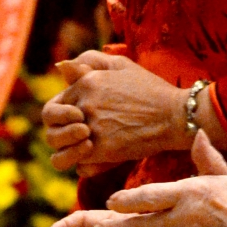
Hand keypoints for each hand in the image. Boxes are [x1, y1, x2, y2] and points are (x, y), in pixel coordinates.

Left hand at [41, 51, 226, 171]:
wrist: (176, 115)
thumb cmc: (151, 90)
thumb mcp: (122, 65)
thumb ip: (90, 61)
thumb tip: (61, 67)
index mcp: (86, 82)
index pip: (53, 105)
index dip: (60, 118)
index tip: (75, 124)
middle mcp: (85, 103)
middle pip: (51, 126)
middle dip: (59, 135)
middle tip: (78, 139)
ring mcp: (92, 126)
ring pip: (59, 148)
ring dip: (67, 153)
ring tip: (84, 151)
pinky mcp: (103, 148)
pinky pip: (79, 162)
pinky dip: (84, 165)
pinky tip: (97, 161)